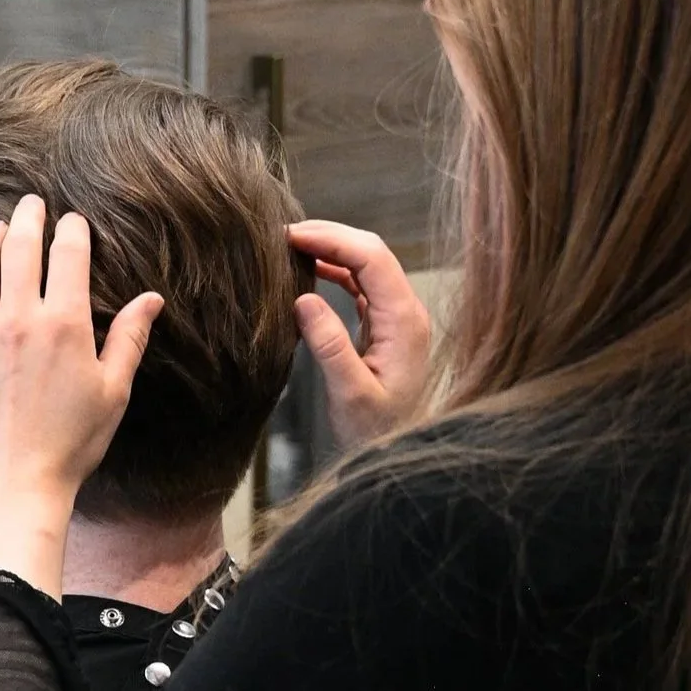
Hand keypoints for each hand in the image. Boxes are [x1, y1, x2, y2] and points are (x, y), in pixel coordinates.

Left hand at [0, 195, 162, 594]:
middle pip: (18, 248)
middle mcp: (17, 318)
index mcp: (63, 323)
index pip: (66, 254)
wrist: (14, 485)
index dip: (72, 230)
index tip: (74, 221)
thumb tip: (151, 298)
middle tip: (32, 204)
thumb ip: (128, 338)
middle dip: (27, 218)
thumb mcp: (112, 391)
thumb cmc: (71, 444)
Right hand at [290, 220, 430, 450]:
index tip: (290, 236)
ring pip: (366, 265)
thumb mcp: (350, 395)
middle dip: (330, 235)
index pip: (371, 258)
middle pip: (371, 252)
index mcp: (404, 321)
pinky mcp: (385, 328)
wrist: (397, 456)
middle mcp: (406, 312)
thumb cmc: (376, 433)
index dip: (332, 239)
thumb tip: (303, 300)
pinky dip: (335, 271)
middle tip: (284, 234)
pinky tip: (309, 271)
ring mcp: (397, 318)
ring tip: (291, 247)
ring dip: (331, 250)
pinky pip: (361, 286)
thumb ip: (330, 346)